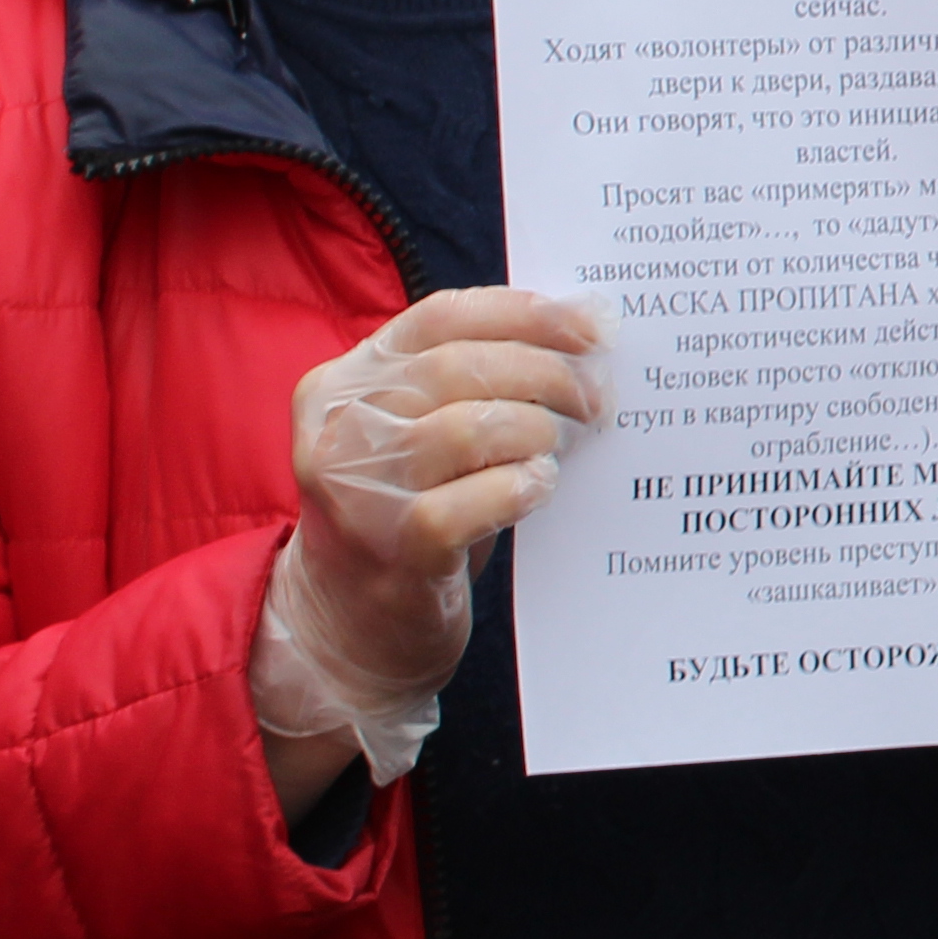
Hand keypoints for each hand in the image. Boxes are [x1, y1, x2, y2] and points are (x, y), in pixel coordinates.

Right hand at [255, 287, 610, 804]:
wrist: (348, 625)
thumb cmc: (408, 514)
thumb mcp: (420, 434)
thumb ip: (473, 384)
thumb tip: (582, 338)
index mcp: (344, 380)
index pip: (442, 317)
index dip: (525, 313)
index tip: (591, 326)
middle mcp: (339, 427)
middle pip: (459, 367)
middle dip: (547, 373)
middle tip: (597, 397)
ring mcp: (356, 490)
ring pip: (464, 429)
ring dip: (535, 430)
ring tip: (560, 446)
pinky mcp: (387, 549)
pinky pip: (464, 506)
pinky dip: (516, 488)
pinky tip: (538, 488)